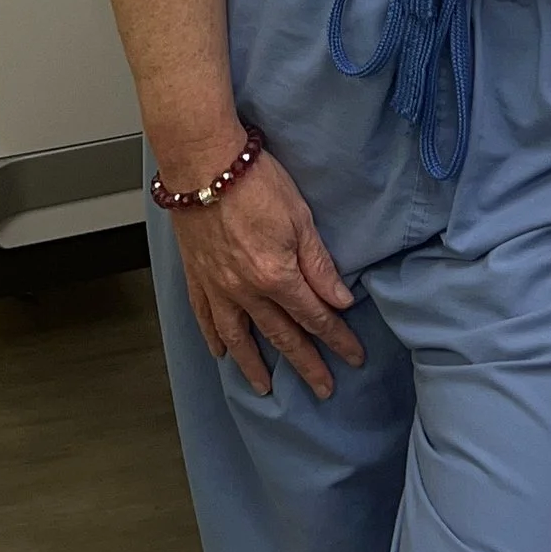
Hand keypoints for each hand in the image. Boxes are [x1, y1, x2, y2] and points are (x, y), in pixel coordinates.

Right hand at [171, 142, 364, 399]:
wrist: (202, 162)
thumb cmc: (254, 182)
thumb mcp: (300, 218)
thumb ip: (319, 265)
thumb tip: (341, 300)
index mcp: (276, 276)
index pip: (315, 317)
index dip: (338, 339)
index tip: (354, 357)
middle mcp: (246, 291)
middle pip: (282, 336)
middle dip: (306, 365)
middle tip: (323, 389)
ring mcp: (217, 287)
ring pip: (238, 338)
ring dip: (254, 366)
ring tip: (265, 389)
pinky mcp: (196, 276)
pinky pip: (205, 317)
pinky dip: (213, 338)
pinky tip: (220, 353)